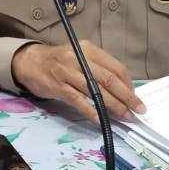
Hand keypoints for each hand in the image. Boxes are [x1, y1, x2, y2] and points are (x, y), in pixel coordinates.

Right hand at [10, 40, 145, 123]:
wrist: (29, 61)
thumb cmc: (58, 61)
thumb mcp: (80, 57)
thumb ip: (98, 69)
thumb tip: (121, 89)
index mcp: (89, 50)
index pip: (116, 67)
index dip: (129, 84)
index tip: (135, 98)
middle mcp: (79, 58)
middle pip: (109, 79)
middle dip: (127, 96)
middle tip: (139, 109)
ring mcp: (67, 72)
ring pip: (96, 90)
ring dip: (113, 106)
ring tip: (125, 116)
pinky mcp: (57, 86)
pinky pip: (78, 100)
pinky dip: (91, 111)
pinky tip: (101, 119)